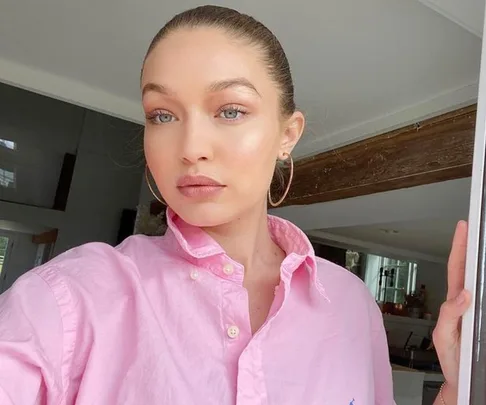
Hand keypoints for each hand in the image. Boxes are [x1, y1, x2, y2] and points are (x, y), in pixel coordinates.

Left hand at [432, 221, 471, 402]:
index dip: (460, 247)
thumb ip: (449, 315)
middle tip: (479, 227)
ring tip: (485, 243)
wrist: (463, 383)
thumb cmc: (452, 361)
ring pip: (482, 281)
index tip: (464, 227)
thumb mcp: (444, 337)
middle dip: (474, 246)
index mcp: (455, 302)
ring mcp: (478, 309)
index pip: (457, 268)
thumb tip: (464, 294)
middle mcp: (467, 301)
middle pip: (471, 269)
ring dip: (484, 262)